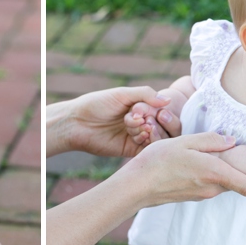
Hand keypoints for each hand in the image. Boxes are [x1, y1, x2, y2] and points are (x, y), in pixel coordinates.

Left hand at [47, 86, 173, 157]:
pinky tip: (139, 135)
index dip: (158, 110)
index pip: (162, 111)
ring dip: (152, 131)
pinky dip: (148, 141)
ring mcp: (137, 137)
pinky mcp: (131, 150)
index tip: (143, 109)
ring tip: (142, 126)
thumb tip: (168, 100)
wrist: (77, 123)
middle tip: (144, 119)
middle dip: (156, 121)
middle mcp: (141, 122)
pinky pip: (148, 150)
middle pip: (164, 126)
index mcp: (141, 108)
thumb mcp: (122, 94)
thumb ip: (146, 95)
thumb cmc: (98, 104)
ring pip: (158, 138)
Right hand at [125, 132, 245, 206]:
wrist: (136, 186)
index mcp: (214, 173)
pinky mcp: (193, 195)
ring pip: (223, 180)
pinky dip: (212, 174)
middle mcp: (212, 187)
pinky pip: (210, 183)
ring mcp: (202, 194)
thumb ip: (211, 140)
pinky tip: (199, 164)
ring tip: (217, 158)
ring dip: (225, 172)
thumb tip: (232, 142)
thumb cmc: (158, 161)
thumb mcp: (185, 142)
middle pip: (237, 180)